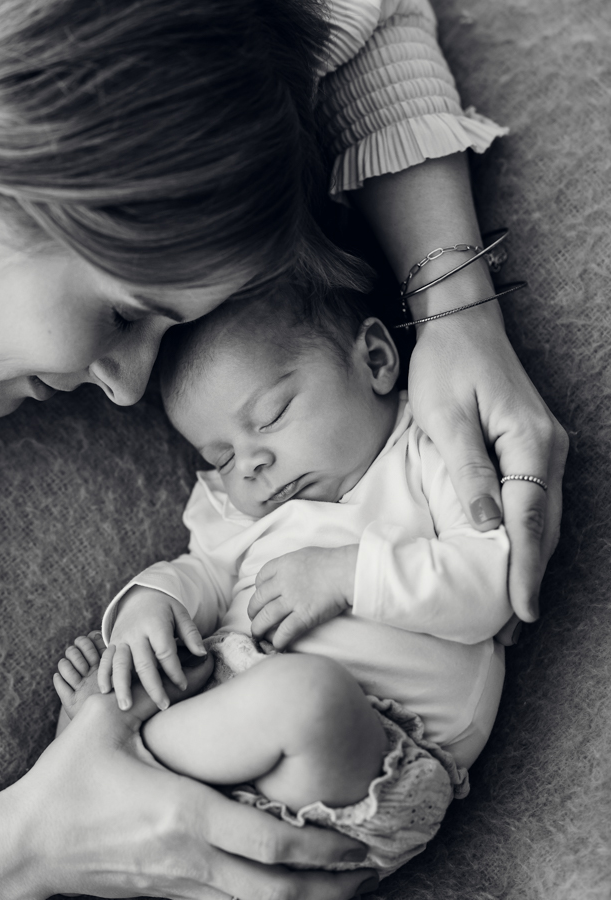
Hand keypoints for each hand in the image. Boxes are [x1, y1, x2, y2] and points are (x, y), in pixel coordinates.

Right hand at [0, 689, 377, 899]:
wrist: (25, 848)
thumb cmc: (64, 783)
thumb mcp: (101, 723)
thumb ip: (149, 692)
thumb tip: (189, 662)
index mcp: (182, 813)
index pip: (268, 843)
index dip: (319, 846)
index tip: (357, 841)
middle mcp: (188, 857)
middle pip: (275, 890)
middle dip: (329, 886)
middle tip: (368, 870)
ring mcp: (176, 883)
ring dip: (303, 898)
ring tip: (340, 884)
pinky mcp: (162, 893)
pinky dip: (261, 898)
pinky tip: (277, 884)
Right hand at [100, 587, 206, 710]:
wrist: (139, 595)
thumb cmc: (164, 608)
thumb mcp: (180, 614)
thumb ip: (190, 634)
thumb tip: (202, 654)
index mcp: (155, 624)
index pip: (165, 652)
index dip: (175, 671)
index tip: (183, 685)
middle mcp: (135, 632)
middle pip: (143, 663)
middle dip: (153, 687)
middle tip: (163, 706)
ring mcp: (121, 638)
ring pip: (120, 664)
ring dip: (122, 686)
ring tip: (127, 707)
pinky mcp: (112, 643)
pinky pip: (105, 660)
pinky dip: (103, 675)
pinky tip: (105, 691)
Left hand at [247, 546, 357, 648]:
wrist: (347, 571)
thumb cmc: (332, 561)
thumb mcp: (304, 554)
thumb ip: (291, 565)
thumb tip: (288, 572)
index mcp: (282, 565)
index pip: (260, 578)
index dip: (258, 589)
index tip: (260, 597)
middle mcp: (283, 583)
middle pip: (258, 599)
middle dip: (252, 611)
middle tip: (253, 618)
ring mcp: (292, 600)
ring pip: (266, 617)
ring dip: (258, 628)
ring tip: (257, 635)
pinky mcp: (304, 616)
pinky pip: (285, 631)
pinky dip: (278, 640)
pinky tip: (277, 645)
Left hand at [353, 153, 566, 625]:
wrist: (460, 323)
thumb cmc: (446, 365)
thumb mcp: (446, 418)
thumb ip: (468, 471)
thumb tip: (484, 525)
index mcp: (531, 443)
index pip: (529, 519)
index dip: (524, 568)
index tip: (518, 610)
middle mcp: (548, 449)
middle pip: (544, 524)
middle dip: (529, 575)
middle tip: (512, 626)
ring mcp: (544, 448)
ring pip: (543, 516)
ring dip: (529, 560)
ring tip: (512, 606)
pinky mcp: (530, 446)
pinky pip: (534, 500)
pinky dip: (524, 533)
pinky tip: (511, 557)